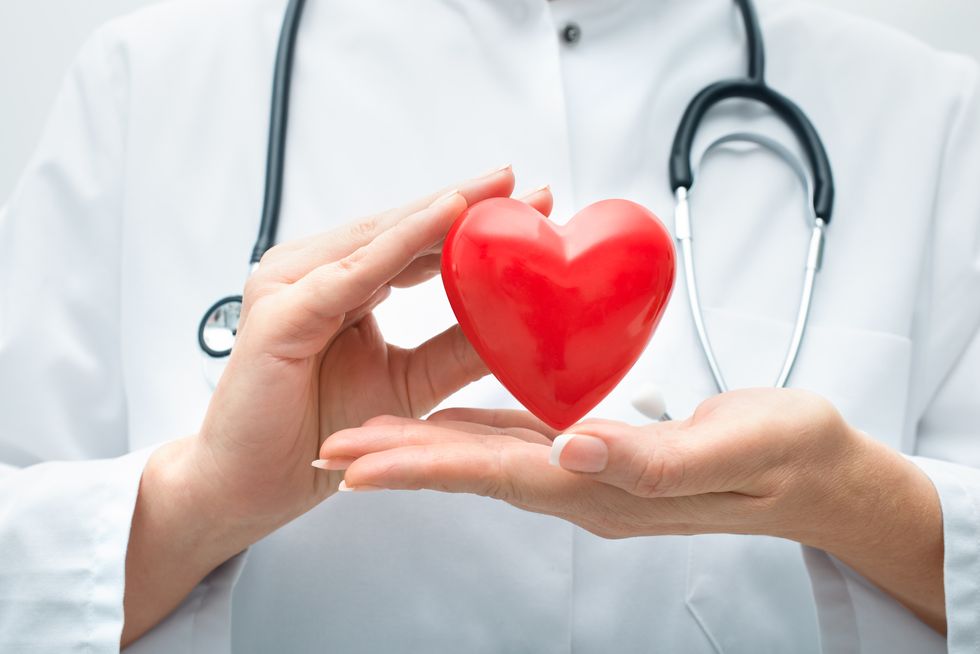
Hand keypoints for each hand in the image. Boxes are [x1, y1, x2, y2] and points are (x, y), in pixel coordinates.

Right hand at [122, 167, 553, 644]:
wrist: (253, 485)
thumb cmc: (319, 429)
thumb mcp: (410, 383)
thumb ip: (456, 349)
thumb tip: (523, 326)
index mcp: (344, 282)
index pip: (416, 244)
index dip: (472, 224)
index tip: (532, 208)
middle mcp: (317, 272)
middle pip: (403, 229)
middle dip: (468, 204)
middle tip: (528, 187)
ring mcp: (294, 284)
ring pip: (383, 238)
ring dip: (445, 210)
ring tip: (500, 191)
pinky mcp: (283, 309)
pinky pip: (356, 270)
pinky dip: (404, 241)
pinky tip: (449, 214)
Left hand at [317, 388, 944, 631]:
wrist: (818, 474)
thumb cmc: (785, 456)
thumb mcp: (732, 448)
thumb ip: (650, 459)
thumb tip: (571, 449)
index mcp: (603, 485)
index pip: (492, 473)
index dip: (419, 466)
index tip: (356, 461)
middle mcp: (583, 485)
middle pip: (470, 470)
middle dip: (398, 458)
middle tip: (332, 448)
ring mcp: (588, 473)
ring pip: (486, 457)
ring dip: (423, 447)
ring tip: (366, 436)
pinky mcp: (599, 453)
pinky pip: (520, 440)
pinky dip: (473, 430)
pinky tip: (448, 419)